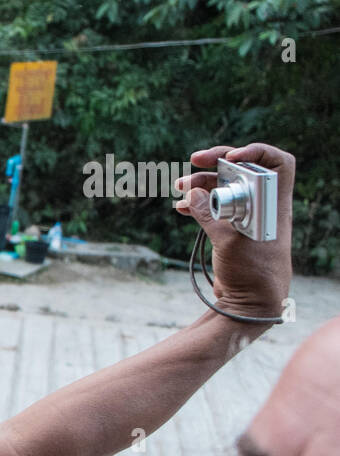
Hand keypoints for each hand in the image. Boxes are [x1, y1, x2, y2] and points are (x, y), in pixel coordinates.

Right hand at [174, 143, 293, 320]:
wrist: (251, 304)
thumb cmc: (253, 273)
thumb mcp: (229, 241)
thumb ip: (209, 214)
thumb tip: (192, 192)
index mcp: (273, 203)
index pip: (276, 163)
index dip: (257, 152)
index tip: (232, 156)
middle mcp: (261, 205)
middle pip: (242, 170)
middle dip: (218, 162)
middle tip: (196, 160)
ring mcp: (245, 217)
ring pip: (223, 188)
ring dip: (201, 183)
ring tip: (180, 186)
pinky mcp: (230, 230)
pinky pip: (213, 207)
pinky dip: (196, 203)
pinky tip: (181, 206)